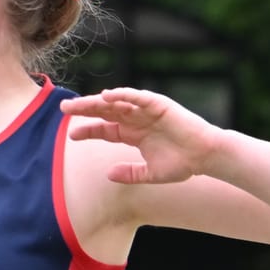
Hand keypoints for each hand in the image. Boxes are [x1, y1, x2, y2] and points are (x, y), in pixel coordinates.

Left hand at [63, 88, 226, 184]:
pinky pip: (137, 97)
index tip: (71, 135)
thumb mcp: (150, 173)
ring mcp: (147, 111)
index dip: (88, 130)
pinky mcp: (159, 105)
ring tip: (78, 103)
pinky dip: (122, 94)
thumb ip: (130, 173)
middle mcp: (137, 120)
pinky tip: (106, 96)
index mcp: (133, 133)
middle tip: (63, 108)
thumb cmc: (182, 164)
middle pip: (105, 112)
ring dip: (97, 101)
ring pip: (117, 102)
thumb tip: (108, 174)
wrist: (206, 157)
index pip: (105, 129)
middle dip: (84, 110)